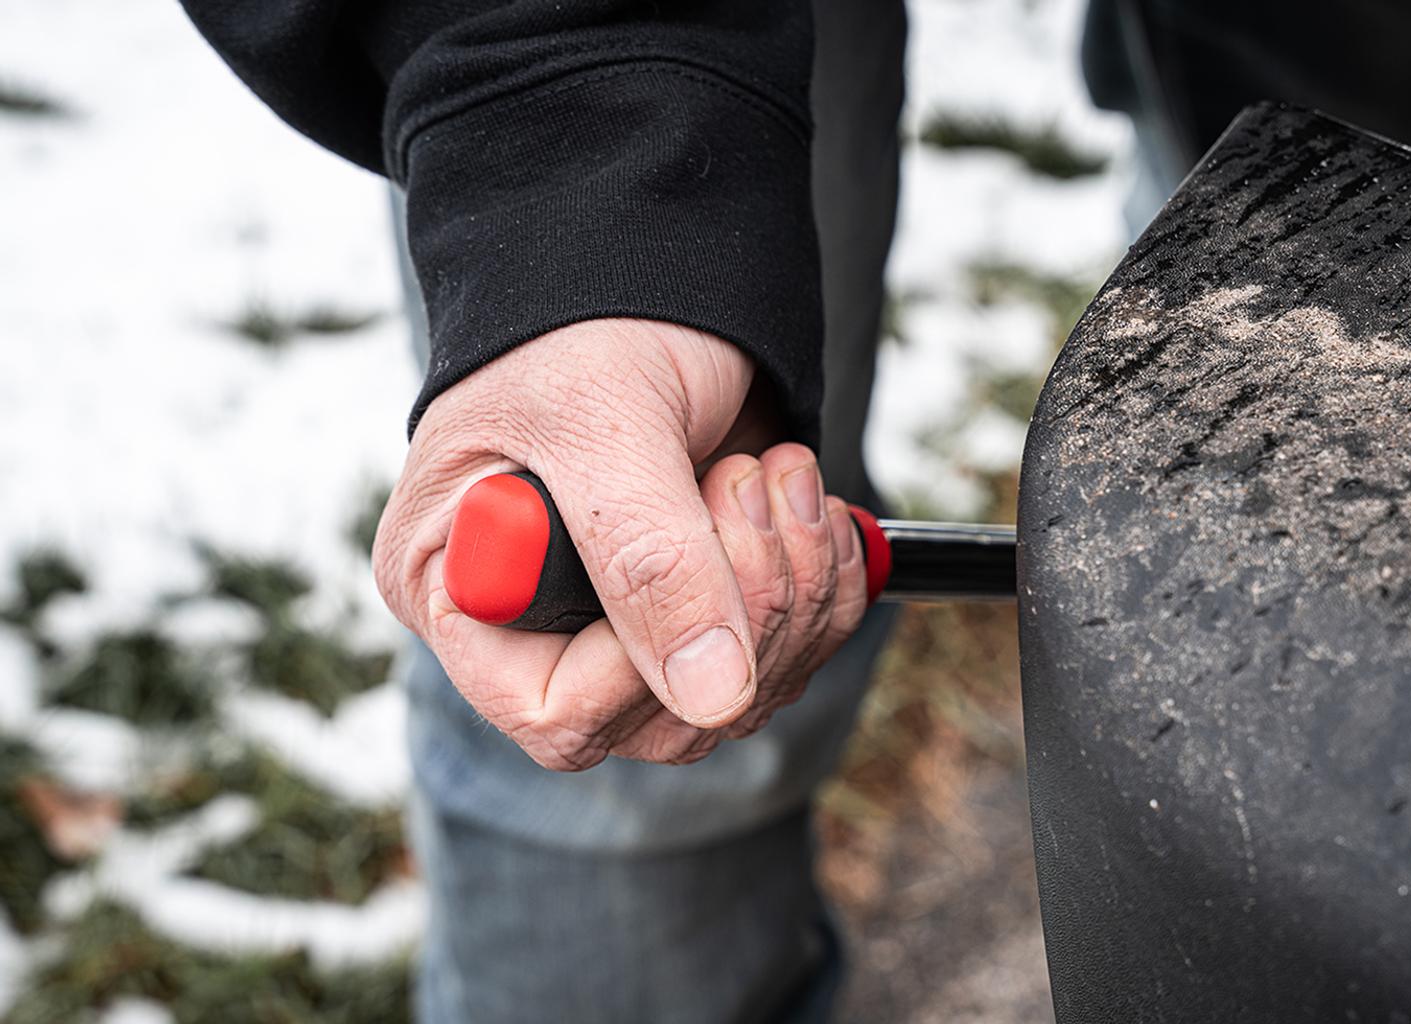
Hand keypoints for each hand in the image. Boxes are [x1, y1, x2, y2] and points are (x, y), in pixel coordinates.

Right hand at [372, 319, 867, 769]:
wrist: (652, 274)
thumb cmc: (584, 324)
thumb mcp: (602, 422)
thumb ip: (648, 560)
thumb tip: (711, 700)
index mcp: (459, 589)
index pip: (551, 710)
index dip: (646, 661)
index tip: (693, 544)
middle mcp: (534, 626)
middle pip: (661, 715)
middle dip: (744, 603)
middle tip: (749, 479)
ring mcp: (624, 624)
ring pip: (739, 692)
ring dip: (794, 582)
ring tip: (776, 470)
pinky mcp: (703, 605)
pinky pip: (787, 653)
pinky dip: (824, 582)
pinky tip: (808, 505)